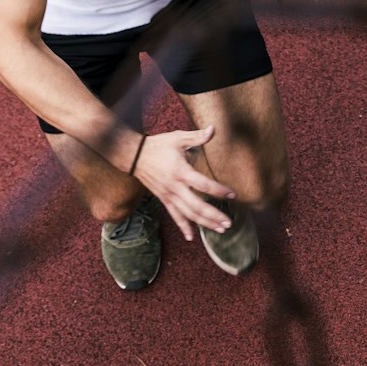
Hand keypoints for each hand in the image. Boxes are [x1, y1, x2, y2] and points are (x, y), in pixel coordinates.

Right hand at [129, 125, 236, 240]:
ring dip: (204, 223)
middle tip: (229, 223)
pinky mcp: (163, 199)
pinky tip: (191, 237)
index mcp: (180, 171)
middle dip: (213, 216)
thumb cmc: (158, 145)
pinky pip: (174, 215)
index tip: (232, 195)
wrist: (133, 156)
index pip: (203, 184)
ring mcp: (168, 195)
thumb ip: (197, 136)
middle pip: (196, 206)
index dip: (219, 190)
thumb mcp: (177, 138)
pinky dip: (183, 226)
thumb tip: (213, 128)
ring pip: (188, 214)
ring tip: (220, 229)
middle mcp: (174, 187)